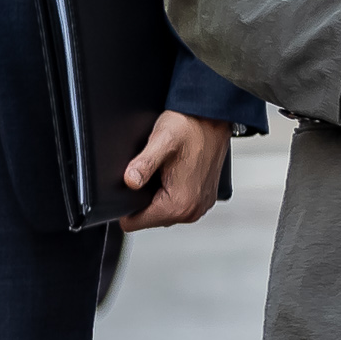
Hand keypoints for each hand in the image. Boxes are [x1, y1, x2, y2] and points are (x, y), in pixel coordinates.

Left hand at [119, 111, 231, 230]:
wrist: (213, 116)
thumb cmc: (189, 126)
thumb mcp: (161, 141)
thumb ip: (143, 164)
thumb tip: (129, 182)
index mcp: (179, 203)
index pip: (134, 223)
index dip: (126, 204)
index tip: (135, 181)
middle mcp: (193, 210)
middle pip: (150, 219)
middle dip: (145, 199)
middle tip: (153, 171)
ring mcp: (202, 205)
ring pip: (164, 212)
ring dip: (159, 196)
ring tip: (165, 170)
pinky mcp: (206, 197)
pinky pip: (179, 205)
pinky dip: (173, 193)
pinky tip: (176, 173)